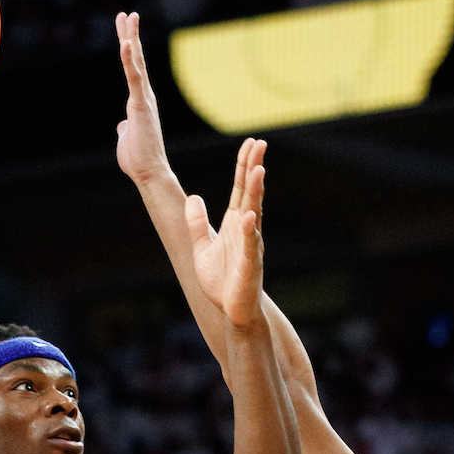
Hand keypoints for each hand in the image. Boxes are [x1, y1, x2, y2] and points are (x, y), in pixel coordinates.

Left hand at [115, 12, 170, 186]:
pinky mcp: (140, 106)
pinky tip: (126, 44)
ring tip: (128, 17)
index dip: (129, 50)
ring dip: (132, 38)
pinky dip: (129, 61)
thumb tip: (122, 126)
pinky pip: (134, 79)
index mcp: (140, 102)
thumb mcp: (127, 138)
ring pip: (137, 63)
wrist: (149, 173)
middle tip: (127, 14)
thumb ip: (125, 128)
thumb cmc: (139, 160)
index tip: (126, 32)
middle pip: (137, 59)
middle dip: (131, 35)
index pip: (134, 70)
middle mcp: (145, 97)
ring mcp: (143, 100)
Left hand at [185, 137, 267, 330]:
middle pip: (251, 194)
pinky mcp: (249, 265)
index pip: (241, 189)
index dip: (244, 166)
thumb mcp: (201, 248)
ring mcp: (250, 246)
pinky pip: (249, 245)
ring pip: (254, 214)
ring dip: (256, 193)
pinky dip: (249, 231)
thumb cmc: (221, 281)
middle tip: (260, 144)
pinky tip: (249, 216)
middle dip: (254, 168)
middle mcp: (246, 230)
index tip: (251, 143)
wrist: (231, 310)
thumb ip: (197, 224)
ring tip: (258, 170)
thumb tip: (193, 198)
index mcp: (235, 224)